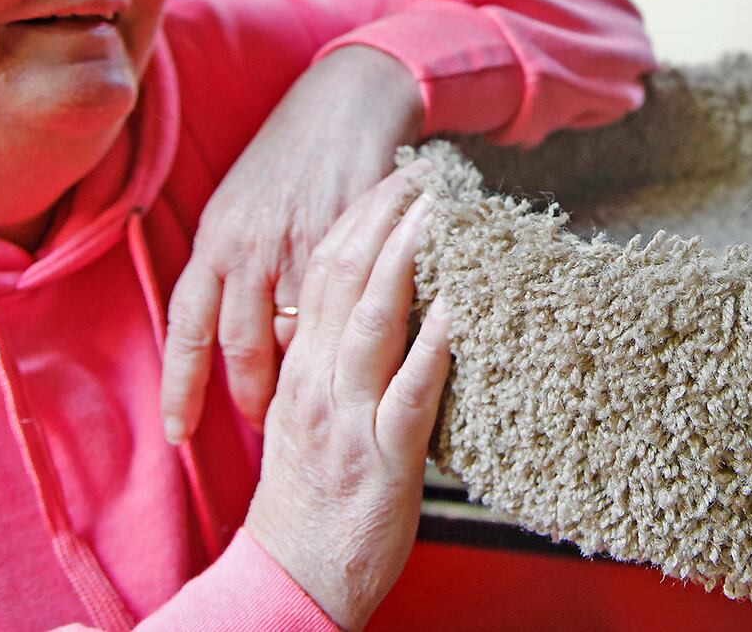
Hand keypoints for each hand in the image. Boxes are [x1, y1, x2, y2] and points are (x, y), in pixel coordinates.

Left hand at [161, 46, 423, 442]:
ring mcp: (300, 242)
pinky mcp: (351, 237)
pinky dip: (350, 335)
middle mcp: (249, 246)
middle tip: (264, 428)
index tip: (178, 435)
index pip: (187, 328)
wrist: (344, 102)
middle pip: (241, 343)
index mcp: (215, 241)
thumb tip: (228, 327)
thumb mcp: (241, 208)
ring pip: (297, 331)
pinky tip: (362, 358)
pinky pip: (346, 304)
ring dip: (303, 375)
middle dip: (251, 395)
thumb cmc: (291, 158)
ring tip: (315, 404)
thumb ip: (230, 265)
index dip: (181, 386)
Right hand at [245, 167, 450, 629]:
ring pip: (372, 322)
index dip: (357, 219)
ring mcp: (348, 417)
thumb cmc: (311, 501)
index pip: (321, 273)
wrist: (294, 579)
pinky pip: (410, 391)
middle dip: (383, 219)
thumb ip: (329, 364)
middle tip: (421, 172)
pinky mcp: (383, 456)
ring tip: (437, 213)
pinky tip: (457, 308)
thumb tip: (369, 313)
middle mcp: (317, 382)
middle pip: (343, 280)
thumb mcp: (308, 418)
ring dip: (407, 261)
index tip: (391, 179)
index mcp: (300, 369)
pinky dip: (433, 345)